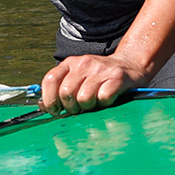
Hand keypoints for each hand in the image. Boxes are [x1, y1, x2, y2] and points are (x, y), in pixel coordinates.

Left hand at [39, 52, 155, 114]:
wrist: (130, 65)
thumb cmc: (99, 78)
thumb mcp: (77, 78)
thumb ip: (60, 90)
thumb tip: (44, 107)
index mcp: (70, 63)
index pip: (50, 80)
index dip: (49, 99)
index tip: (55, 110)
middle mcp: (84, 63)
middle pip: (66, 93)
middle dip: (71, 107)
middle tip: (79, 108)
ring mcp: (101, 70)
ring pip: (84, 98)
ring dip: (89, 106)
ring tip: (95, 103)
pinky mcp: (117, 78)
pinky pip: (103, 97)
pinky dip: (104, 103)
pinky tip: (107, 99)